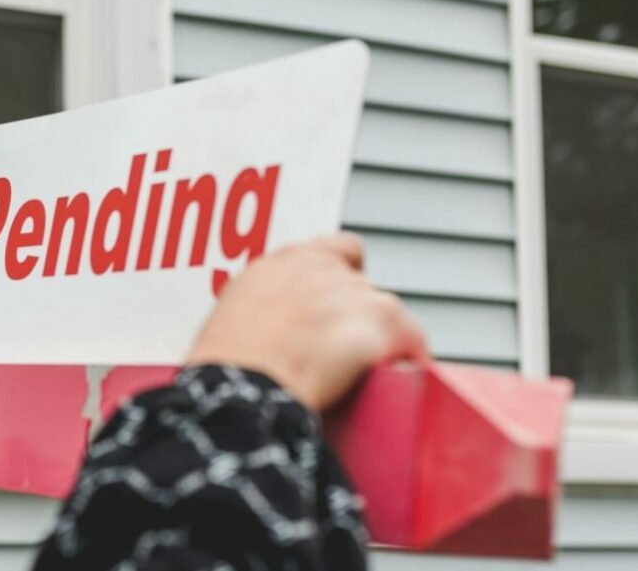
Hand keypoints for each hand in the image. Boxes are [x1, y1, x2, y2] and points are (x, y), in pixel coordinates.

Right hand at [187, 232, 427, 410]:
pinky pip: (411, 336)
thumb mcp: (233, 321)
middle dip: (357, 317)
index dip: (345, 277)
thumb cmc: (225, 370)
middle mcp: (318, 267)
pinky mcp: (378, 318)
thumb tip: (276, 334)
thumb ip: (265, 309)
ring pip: (387, 310)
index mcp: (280, 264)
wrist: (240, 388)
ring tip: (364, 372)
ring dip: (380, 337)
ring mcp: (350, 290)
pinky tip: (402, 374)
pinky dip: (410, 355)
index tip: (339, 305)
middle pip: (362, 285)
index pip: (336, 250)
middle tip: (343, 354)